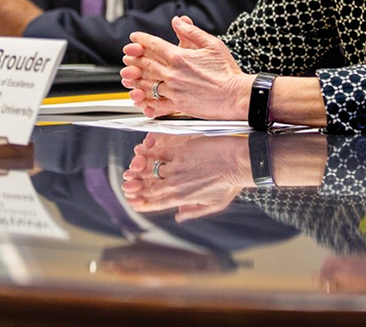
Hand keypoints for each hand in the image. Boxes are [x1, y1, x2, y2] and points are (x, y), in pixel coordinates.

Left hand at [121, 16, 251, 119]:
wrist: (235, 96)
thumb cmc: (227, 71)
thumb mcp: (212, 44)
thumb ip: (191, 32)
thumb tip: (177, 21)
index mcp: (180, 57)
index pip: (153, 45)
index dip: (141, 39)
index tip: (135, 38)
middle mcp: (173, 74)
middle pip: (145, 63)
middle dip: (134, 58)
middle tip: (127, 55)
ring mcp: (174, 91)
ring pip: (146, 83)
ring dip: (135, 79)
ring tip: (128, 76)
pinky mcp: (177, 105)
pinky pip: (155, 104)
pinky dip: (145, 101)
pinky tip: (140, 99)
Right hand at [121, 133, 250, 220]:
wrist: (239, 162)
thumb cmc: (231, 183)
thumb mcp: (214, 204)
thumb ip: (194, 211)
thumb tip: (179, 216)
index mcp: (183, 198)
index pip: (156, 203)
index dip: (142, 203)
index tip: (133, 202)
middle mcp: (176, 183)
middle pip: (149, 188)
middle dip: (135, 189)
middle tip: (126, 188)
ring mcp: (177, 166)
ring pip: (150, 170)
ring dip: (137, 172)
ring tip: (128, 173)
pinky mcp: (181, 150)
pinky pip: (159, 151)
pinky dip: (148, 152)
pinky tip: (140, 151)